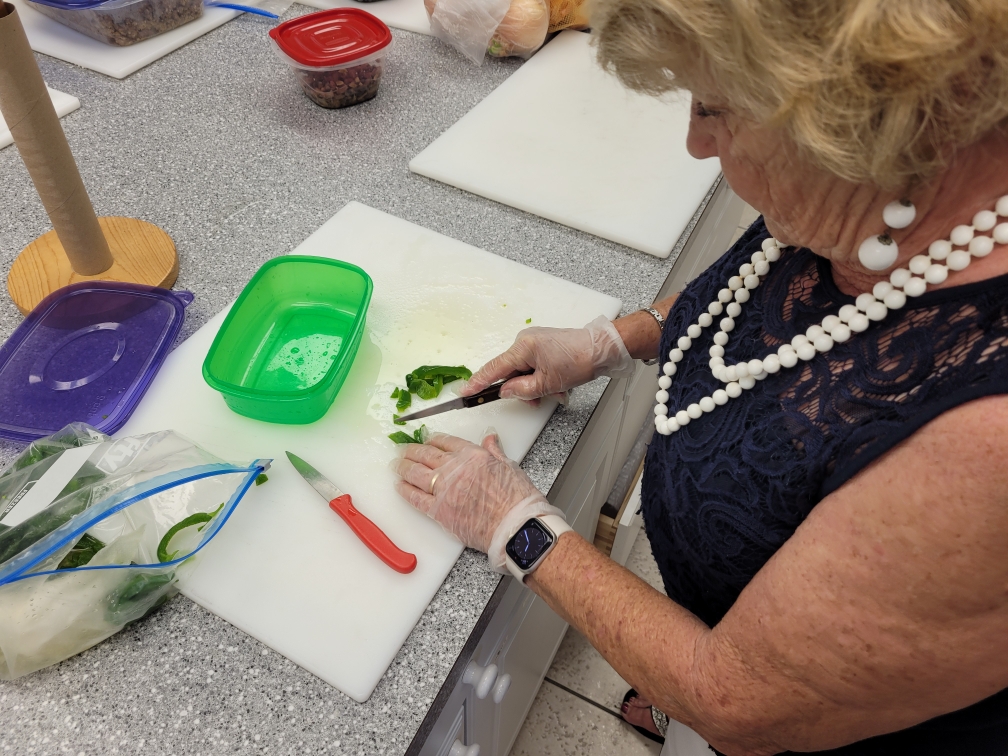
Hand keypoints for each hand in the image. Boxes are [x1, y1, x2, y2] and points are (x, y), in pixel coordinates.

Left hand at [391, 431, 562, 570]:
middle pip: (426, 455)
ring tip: (396, 465)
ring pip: (416, 473)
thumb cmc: (517, 499)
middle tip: (403, 450)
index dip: (433, 440)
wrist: (515, 526)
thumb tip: (490, 437)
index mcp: (472, 455)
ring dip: (403, 467)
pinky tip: (399, 487)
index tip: (427, 440)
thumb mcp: (509, 466)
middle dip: (412, 451)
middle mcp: (454, 468)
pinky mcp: (439, 511)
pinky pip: (416, 498)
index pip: (446, 441)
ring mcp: (444, 489)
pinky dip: (405, 491)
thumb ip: (494, 451)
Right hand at [460, 316, 633, 403]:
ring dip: (536, 386)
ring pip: (524, 372)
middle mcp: (525, 341)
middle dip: (523, 389)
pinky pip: (534, 366)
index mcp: (522, 347)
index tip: (464, 392)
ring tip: (557, 390)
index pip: (494, 368)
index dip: (478, 382)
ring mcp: (535, 342)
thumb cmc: (578, 361)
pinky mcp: (544, 345)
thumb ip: (521, 390)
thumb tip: (504, 391)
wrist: (602, 348)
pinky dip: (543, 378)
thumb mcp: (547, 383)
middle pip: (511, 372)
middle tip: (538, 399)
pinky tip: (558, 383)